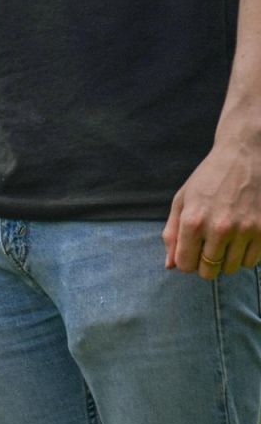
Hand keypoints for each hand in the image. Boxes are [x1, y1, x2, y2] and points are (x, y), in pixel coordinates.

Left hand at [164, 134, 260, 278]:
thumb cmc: (210, 176)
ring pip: (232, 268)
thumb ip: (172, 234)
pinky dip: (246, 255)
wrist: (247, 152)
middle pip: (209, 271)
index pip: (185, 265)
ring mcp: (246, 229)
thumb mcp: (182, 200)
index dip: (187, 262)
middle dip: (206, 264)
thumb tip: (170, 266)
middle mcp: (219, 228)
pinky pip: (253, 260)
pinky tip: (243, 239)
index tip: (193, 253)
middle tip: (211, 248)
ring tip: (228, 241)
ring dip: (228, 259)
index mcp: (193, 222)